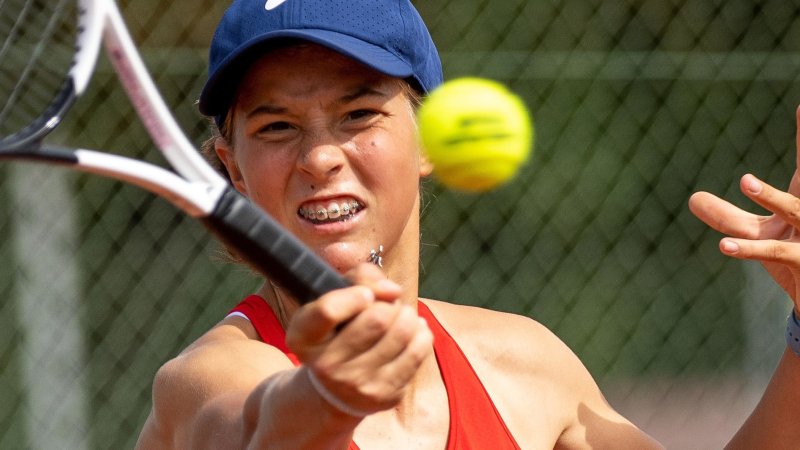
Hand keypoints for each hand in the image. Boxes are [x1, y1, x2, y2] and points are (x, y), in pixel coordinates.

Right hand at [285, 263, 432, 415]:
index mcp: (303, 336)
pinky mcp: (384, 396)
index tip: (366, 295)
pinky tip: (413, 332)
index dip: (356, 295)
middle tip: (386, 309)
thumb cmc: (340, 330)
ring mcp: (356, 385)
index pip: (329, 311)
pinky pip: (417, 352)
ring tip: (401, 317)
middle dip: (389, 305)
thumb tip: (394, 291)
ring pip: (401, 333)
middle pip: (377, 319)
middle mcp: (325, 365)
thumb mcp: (335, 299)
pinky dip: (421, 333)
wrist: (339, 388)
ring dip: (407, 316)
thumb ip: (360, 279)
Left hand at [689, 106, 799, 310]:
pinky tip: (724, 244)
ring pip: (796, 212)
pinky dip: (748, 248)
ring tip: (746, 180)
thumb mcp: (756, 235)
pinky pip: (777, 251)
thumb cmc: (792, 259)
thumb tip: (693, 198)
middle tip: (755, 157)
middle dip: (790, 170)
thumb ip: (726, 217)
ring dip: (773, 197)